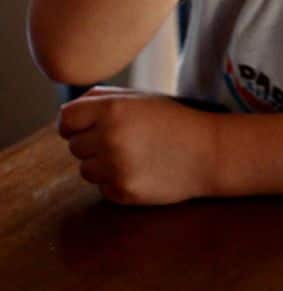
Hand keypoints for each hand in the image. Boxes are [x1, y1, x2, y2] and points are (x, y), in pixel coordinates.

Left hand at [57, 86, 217, 204]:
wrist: (208, 152)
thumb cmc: (174, 121)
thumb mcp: (141, 98)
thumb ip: (101, 99)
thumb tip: (67, 114)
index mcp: (112, 109)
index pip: (66, 119)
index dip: (72, 124)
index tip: (82, 128)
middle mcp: (109, 137)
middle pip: (75, 146)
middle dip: (92, 144)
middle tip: (121, 140)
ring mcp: (116, 167)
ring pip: (85, 170)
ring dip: (102, 165)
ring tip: (132, 156)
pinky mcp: (123, 191)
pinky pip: (102, 188)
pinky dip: (116, 182)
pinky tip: (140, 170)